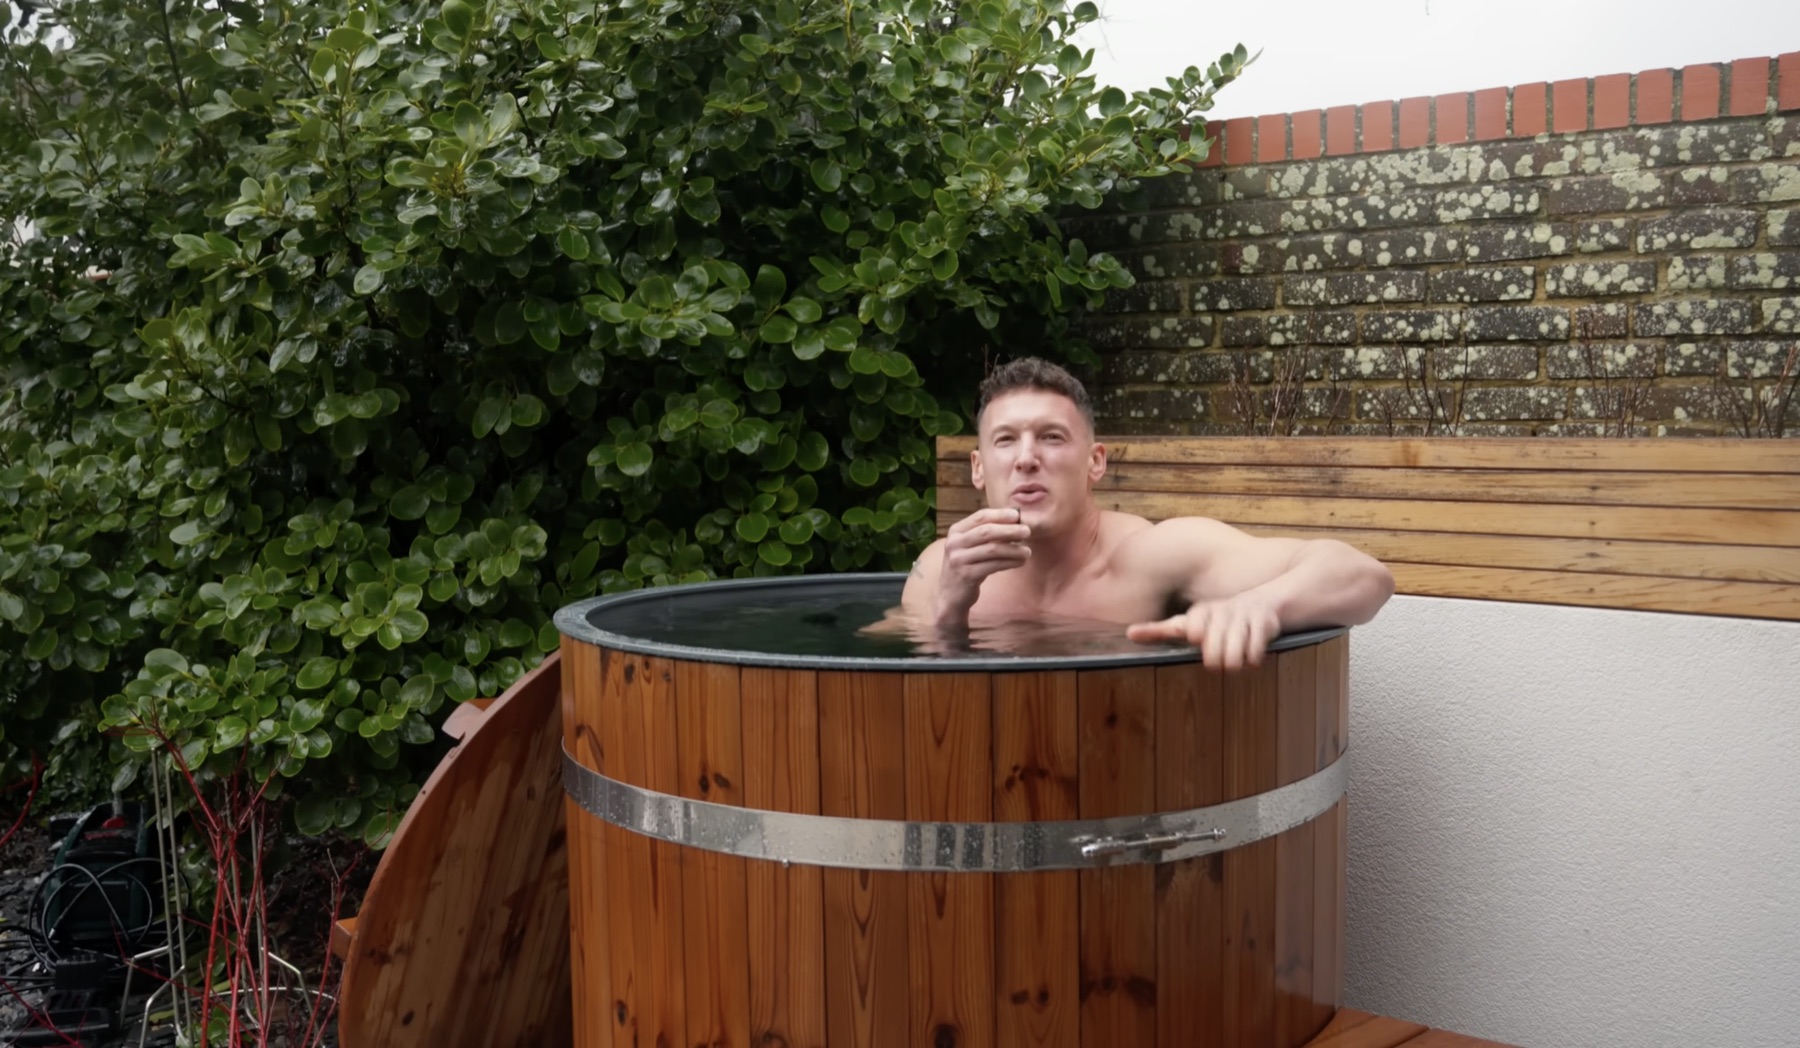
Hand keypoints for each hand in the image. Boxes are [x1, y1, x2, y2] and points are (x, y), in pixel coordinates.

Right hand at [933, 506, 1030, 624]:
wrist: (950, 594)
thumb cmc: (967, 565)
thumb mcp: (971, 546)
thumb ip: (987, 534)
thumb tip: (1015, 521)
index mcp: (956, 531)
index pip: (980, 517)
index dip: (1000, 515)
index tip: (1017, 516)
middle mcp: (954, 543)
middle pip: (986, 531)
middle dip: (1009, 530)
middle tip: (1027, 531)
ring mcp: (959, 559)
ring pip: (992, 549)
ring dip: (1013, 549)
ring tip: (1027, 551)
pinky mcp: (967, 575)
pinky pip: (993, 566)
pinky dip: (1010, 562)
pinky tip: (1020, 562)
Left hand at [1126, 593, 1281, 670]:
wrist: (1262, 605)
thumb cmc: (1216, 620)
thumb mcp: (1188, 621)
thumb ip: (1159, 630)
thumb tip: (1129, 633)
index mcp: (1201, 612)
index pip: (1191, 628)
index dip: (1196, 636)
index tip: (1198, 637)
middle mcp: (1221, 611)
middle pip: (1213, 653)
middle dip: (1216, 661)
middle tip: (1219, 659)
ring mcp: (1243, 617)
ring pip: (1234, 657)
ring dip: (1235, 663)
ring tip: (1235, 659)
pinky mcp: (1264, 623)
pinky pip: (1255, 654)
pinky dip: (1253, 660)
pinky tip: (1252, 655)